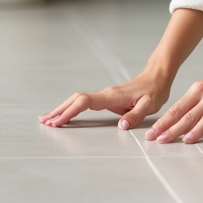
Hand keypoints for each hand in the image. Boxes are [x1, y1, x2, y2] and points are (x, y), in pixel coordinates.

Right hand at [39, 69, 171, 130]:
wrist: (157, 77)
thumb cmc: (154, 91)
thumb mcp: (150, 105)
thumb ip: (135, 115)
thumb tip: (121, 125)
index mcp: (112, 96)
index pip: (85, 102)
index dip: (70, 112)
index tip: (58, 122)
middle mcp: (105, 94)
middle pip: (75, 100)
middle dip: (60, 111)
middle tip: (44, 122)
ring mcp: (104, 96)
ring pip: (77, 100)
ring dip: (63, 109)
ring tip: (48, 120)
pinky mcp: (106, 98)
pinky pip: (84, 103)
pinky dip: (72, 108)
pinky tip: (65, 114)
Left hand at [145, 57, 202, 143]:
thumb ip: (199, 101)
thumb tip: (187, 120)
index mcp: (199, 89)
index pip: (177, 109)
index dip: (163, 122)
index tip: (152, 133)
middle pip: (188, 115)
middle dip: (172, 129)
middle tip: (160, 140)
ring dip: (196, 130)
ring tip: (185, 141)